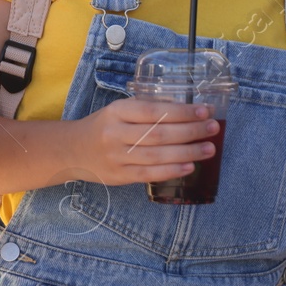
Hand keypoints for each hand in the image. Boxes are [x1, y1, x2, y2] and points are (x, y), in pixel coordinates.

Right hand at [74, 97, 220, 185]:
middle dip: (191, 131)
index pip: (153, 110)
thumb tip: (186, 111)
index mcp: (116, 112)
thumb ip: (146, 109)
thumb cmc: (103, 127)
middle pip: (159, 133)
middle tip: (212, 128)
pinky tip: (190, 166)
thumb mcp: (118, 111)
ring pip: (157, 155)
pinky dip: (172, 171)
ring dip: (187, 152)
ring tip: (209, 148)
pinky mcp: (119, 176)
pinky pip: (150, 174)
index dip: (181, 112)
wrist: (73, 150)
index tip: (204, 111)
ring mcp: (116, 157)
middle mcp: (115, 134)